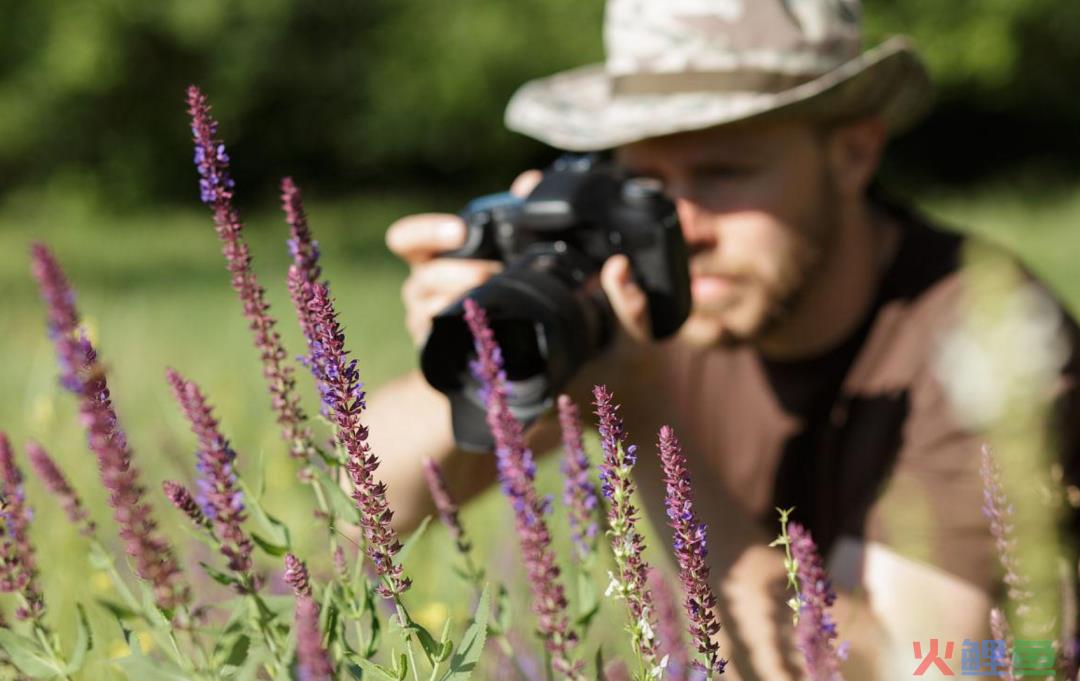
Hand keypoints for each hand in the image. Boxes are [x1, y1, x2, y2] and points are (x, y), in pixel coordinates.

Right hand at [385, 170, 543, 346]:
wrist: (507, 332)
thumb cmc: (499, 278)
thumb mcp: (512, 244)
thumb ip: (519, 209)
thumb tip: (530, 181)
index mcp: (432, 253)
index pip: (406, 238)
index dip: (426, 231)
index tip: (460, 231)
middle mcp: (422, 283)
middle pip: (424, 277)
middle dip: (458, 273)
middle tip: (491, 272)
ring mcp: (425, 317)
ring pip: (431, 309)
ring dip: (464, 303)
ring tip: (495, 300)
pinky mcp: (435, 346)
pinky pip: (441, 339)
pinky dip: (465, 331)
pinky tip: (486, 326)